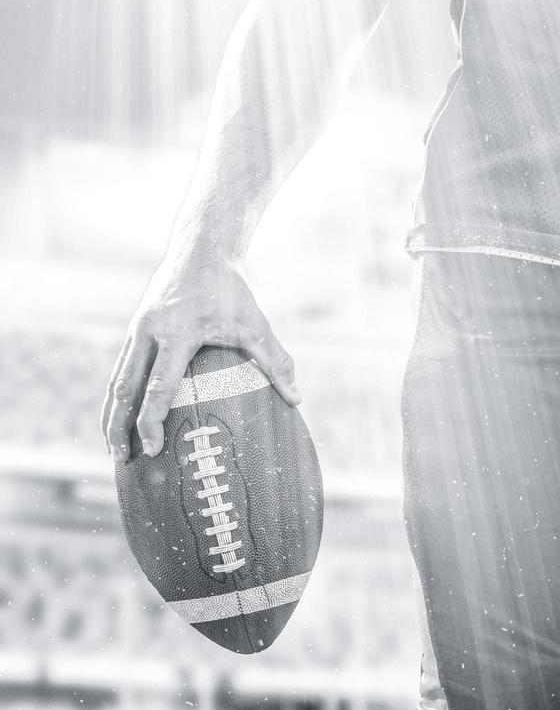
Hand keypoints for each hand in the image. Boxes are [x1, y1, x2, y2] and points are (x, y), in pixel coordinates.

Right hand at [101, 246, 300, 462]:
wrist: (200, 249)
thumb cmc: (230, 289)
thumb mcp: (255, 324)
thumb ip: (276, 362)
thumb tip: (298, 400)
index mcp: (176, 334)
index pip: (158, 386)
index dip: (151, 420)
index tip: (152, 447)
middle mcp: (149, 333)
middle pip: (124, 388)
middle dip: (119, 426)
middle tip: (121, 459)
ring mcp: (137, 330)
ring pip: (116, 380)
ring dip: (111, 416)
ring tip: (113, 448)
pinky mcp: (134, 330)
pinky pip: (120, 369)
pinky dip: (116, 397)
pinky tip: (119, 419)